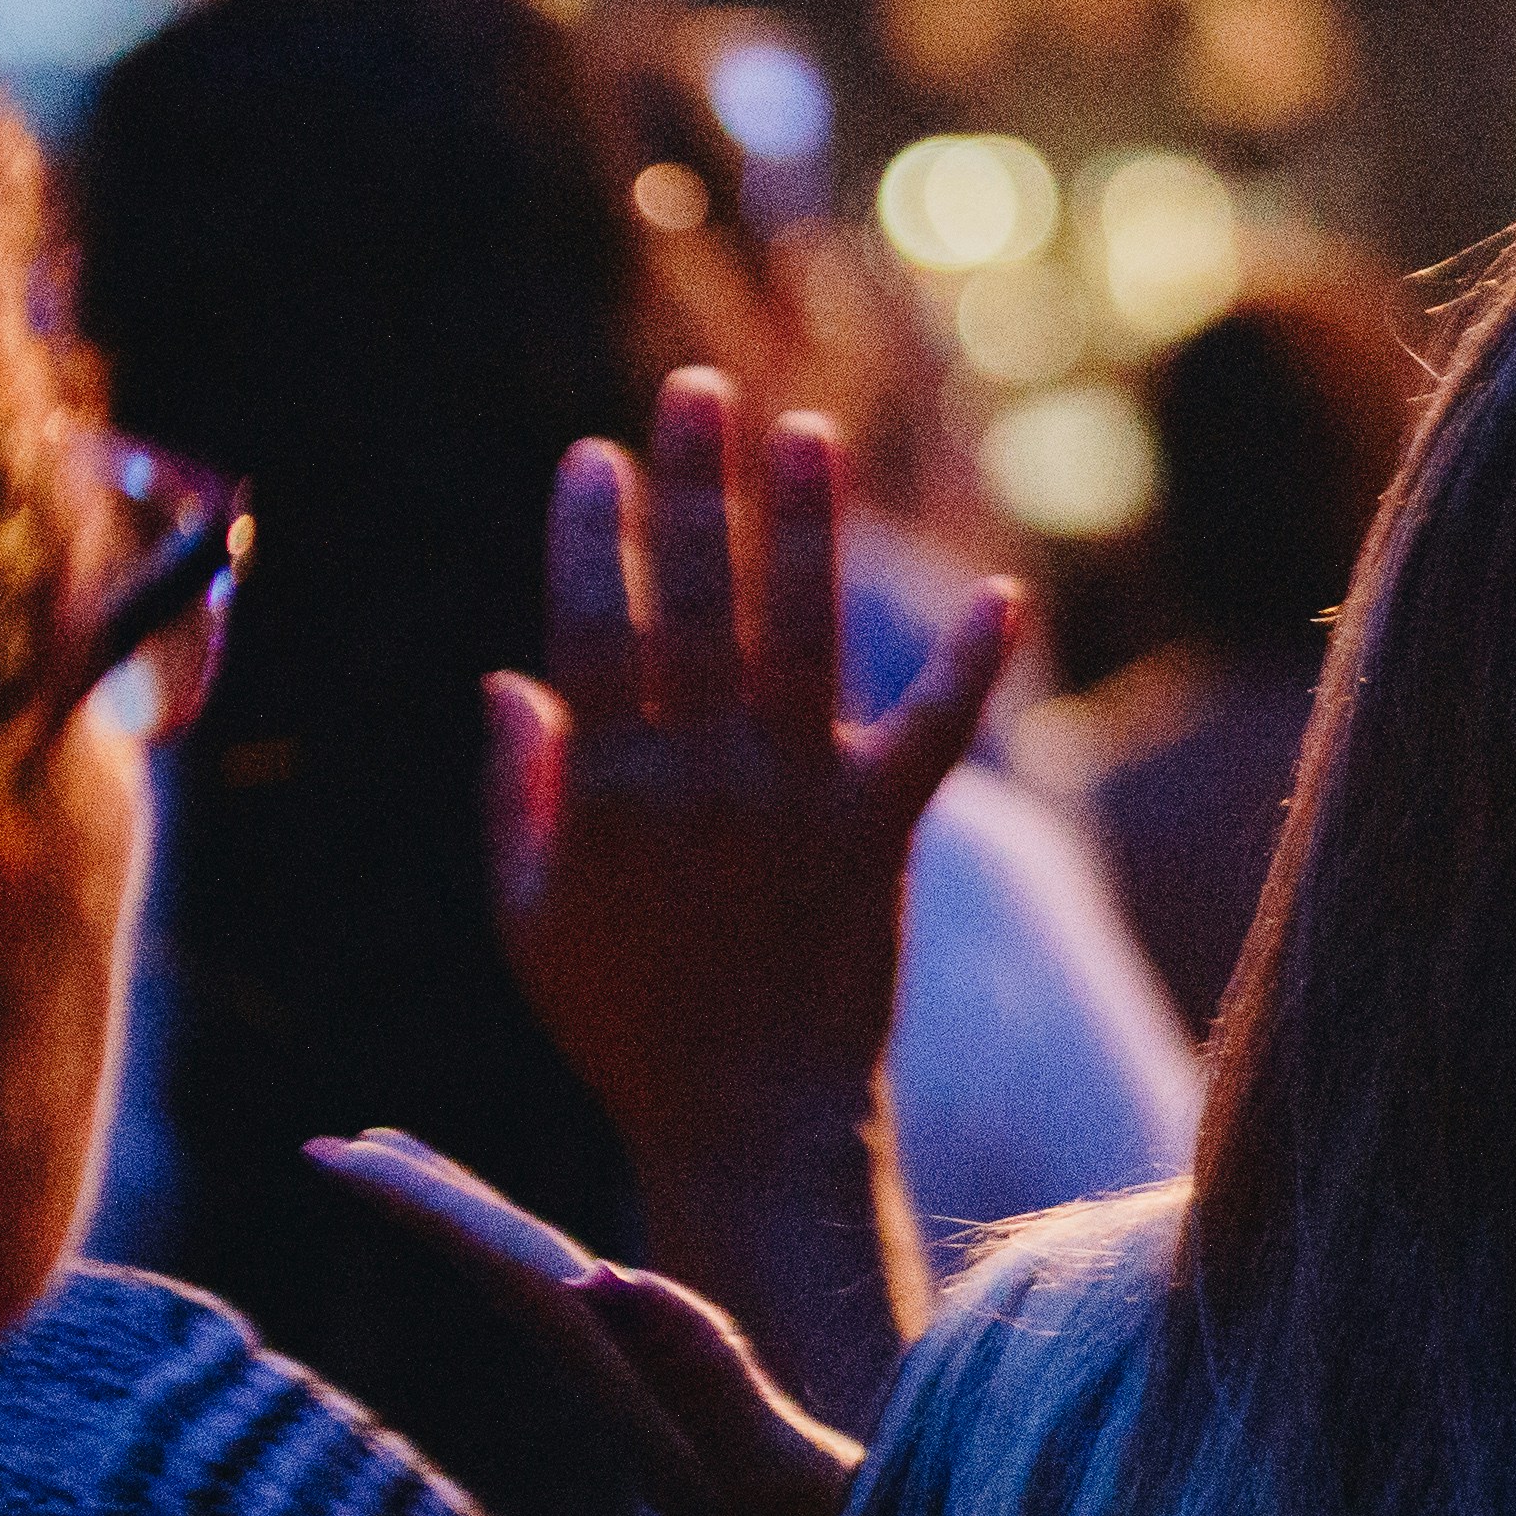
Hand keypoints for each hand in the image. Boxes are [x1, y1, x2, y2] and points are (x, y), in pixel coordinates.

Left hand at [306, 1129, 861, 1515]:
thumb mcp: (785, 1479)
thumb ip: (698, 1377)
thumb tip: (591, 1276)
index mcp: (644, 1410)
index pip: (521, 1284)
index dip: (434, 1209)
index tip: (331, 1149)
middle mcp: (647, 1427)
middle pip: (524, 1296)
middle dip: (446, 1212)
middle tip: (350, 1146)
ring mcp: (683, 1456)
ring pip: (568, 1334)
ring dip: (508, 1260)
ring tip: (456, 1207)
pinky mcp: (728, 1482)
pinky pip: (632, 1371)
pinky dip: (597, 1319)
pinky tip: (601, 1312)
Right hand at [488, 369, 1014, 1171]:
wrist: (747, 1122)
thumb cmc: (620, 1020)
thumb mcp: (525, 911)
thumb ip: (511, 790)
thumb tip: (512, 676)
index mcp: (606, 795)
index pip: (592, 633)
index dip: (592, 539)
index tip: (593, 456)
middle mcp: (703, 784)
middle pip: (698, 608)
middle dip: (697, 490)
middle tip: (700, 393)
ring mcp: (797, 805)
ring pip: (803, 641)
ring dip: (806, 532)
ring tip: (810, 435)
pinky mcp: (881, 836)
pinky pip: (932, 737)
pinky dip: (969, 668)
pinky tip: (1004, 595)